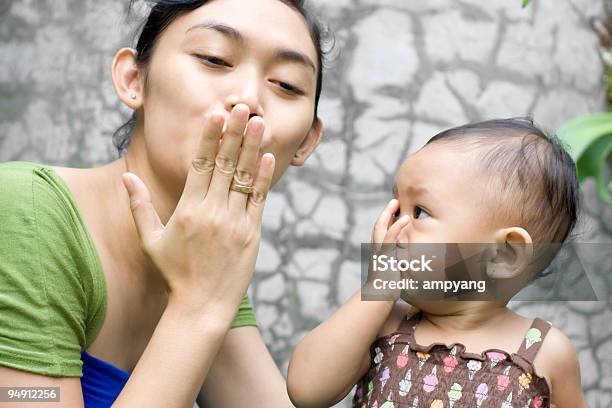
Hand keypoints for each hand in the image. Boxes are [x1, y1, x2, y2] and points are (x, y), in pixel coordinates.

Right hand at [122, 104, 274, 318]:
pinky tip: (268, 157)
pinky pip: (259, 200)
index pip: (201, 165)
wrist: (202, 306)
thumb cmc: (174, 273)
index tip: (216, 115)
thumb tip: (126, 177)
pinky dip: (264, 178)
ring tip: (260, 123)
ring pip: (245, 178)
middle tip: (244, 107)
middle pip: (226, 165)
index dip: (210, 138)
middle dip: (235, 133)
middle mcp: (213, 212)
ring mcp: (235, 222)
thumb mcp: (150, 240)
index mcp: (188, 209)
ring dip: (253, 148)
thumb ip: (139, 206)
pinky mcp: (252, 233)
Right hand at [364, 199, 410, 300]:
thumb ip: (398, 269)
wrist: (379, 299)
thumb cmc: (386, 292)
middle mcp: (376, 250)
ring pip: (380, 228)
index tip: (393, 212)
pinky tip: (405, 219)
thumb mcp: (393, 277)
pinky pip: (390, 238)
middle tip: (393, 201)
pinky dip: (397, 227)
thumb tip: (407, 268)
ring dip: (388, 214)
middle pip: (377, 226)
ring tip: (396, 203)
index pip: (379, 233)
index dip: (385, 221)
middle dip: (385, 213)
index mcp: (378, 254)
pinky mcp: (385, 256)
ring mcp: (379, 252)